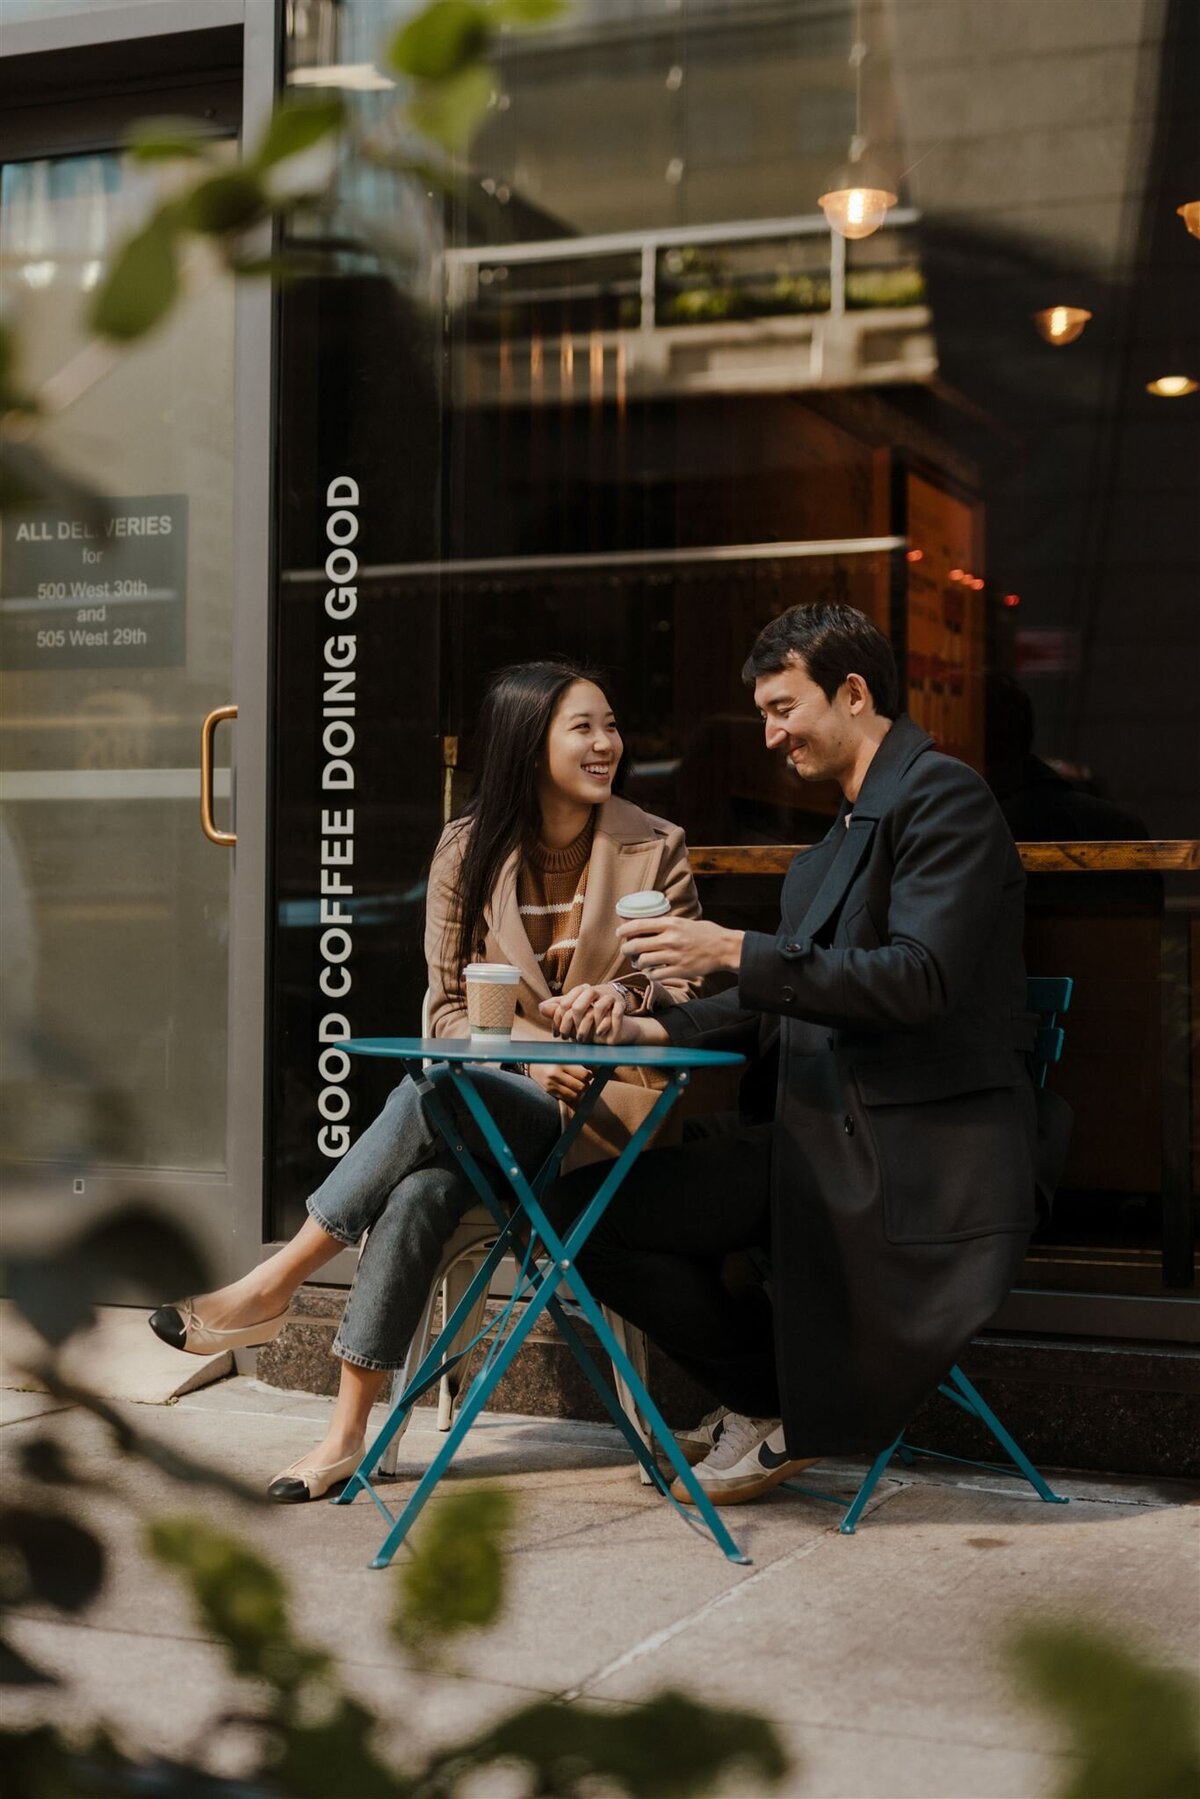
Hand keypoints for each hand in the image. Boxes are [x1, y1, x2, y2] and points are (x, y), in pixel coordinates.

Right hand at [527, 1062, 592, 1105]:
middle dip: (585, 1084)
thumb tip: (596, 1070)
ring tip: (576, 1085)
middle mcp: (556, 1074)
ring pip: (575, 1095)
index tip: (588, 1073)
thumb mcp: (565, 1054)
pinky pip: (567, 1098)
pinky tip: (569, 1088)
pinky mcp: (549, 1091)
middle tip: (583, 1080)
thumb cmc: (553, 1057)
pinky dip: (571, 1095)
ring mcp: (552, 1084)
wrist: (532, 1063)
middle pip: (581, 1087)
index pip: (584, 1075)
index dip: (589, 1075)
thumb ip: (579, 1061)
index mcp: (562, 1063)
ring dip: (579, 1091)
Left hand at [543, 981, 627, 1043]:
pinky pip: (615, 1013)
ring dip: (588, 1027)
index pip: (564, 1004)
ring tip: (582, 1039)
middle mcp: (594, 991)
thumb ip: (557, 1009)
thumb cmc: (590, 1014)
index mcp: (580, 990)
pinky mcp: (620, 1005)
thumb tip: (541, 1008)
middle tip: (567, 1038)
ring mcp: (608, 997)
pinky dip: (605, 1025)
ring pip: (598, 1008)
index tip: (557, 1035)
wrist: (615, 1014)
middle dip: (571, 1025)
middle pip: (578, 1006)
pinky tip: (598, 1034)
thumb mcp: (573, 1011)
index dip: (558, 1021)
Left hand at [616, 915, 743, 983]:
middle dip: (626, 949)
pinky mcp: (679, 970)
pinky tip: (651, 971)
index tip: (619, 933)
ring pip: (644, 960)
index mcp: (671, 924)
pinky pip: (656, 974)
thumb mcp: (685, 922)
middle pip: (637, 945)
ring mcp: (674, 956)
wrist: (725, 948)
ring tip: (639, 962)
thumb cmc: (706, 933)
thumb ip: (667, 925)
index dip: (625, 930)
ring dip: (638, 962)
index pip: (639, 925)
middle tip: (626, 950)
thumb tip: (647, 926)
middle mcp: (670, 939)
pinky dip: (650, 973)